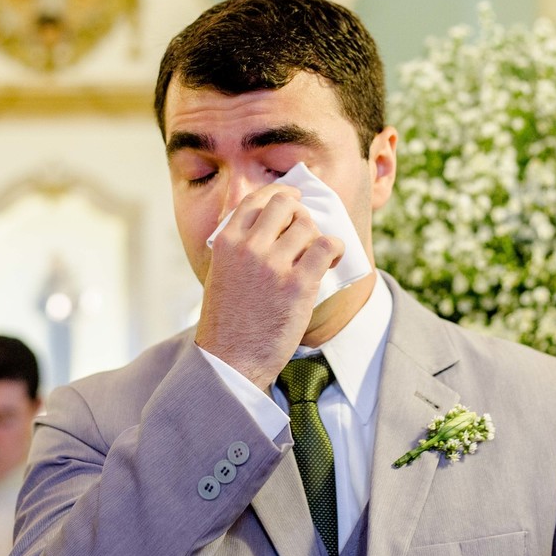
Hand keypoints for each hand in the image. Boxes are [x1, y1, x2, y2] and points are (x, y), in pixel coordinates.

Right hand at [195, 184, 343, 390]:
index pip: (256, 199)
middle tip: (307, 228)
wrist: (230, 361)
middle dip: (300, 212)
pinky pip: (326, 246)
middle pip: (285, 204)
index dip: (280, 194)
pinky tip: (333, 258)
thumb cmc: (227, 322)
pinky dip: (335, 248)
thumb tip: (272, 226)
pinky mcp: (298, 284)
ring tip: (318, 254)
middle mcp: (249, 248)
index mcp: (227, 242)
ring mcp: (273, 265)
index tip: (293, 198)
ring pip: (308, 225)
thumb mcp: (220, 274)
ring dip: (317, 236)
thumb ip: (240, 247)